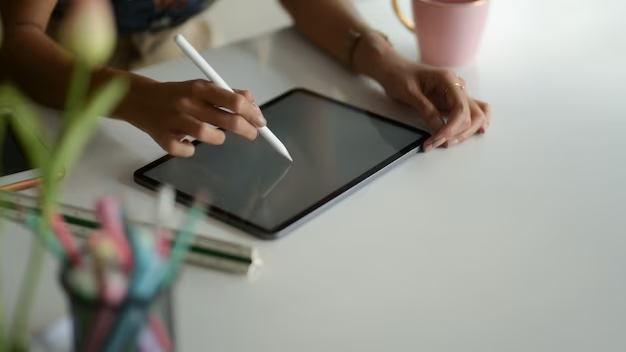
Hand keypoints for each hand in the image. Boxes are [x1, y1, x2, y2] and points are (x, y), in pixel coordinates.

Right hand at [125, 79, 264, 156]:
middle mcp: (187, 103)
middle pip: (227, 120)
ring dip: (218, 138)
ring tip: (217, 135)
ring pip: (207, 135)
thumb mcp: (201, 87)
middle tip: (252, 134)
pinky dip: (189, 150)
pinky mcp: (162, 137)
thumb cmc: (176, 94)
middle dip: (246, 130)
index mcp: (199, 88)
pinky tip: (188, 144)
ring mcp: (174, 120)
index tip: (261, 122)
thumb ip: (227, 94)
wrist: (138, 98)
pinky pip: (184, 150)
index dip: (252, 113)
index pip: (234, 101)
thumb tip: (252, 103)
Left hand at [378, 58, 490, 150]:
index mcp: (448, 79)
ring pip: (476, 116)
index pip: (461, 108)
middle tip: (439, 143)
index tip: (438, 139)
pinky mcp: (453, 102)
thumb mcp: (410, 93)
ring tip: (447, 143)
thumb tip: (439, 130)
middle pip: (473, 115)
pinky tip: (475, 133)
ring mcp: (457, 94)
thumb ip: (427, 110)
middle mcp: (458, 86)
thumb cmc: (400, 76)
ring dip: (466, 133)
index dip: (452, 128)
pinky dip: (473, 125)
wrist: (394, 69)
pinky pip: (471, 113)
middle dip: (459, 133)